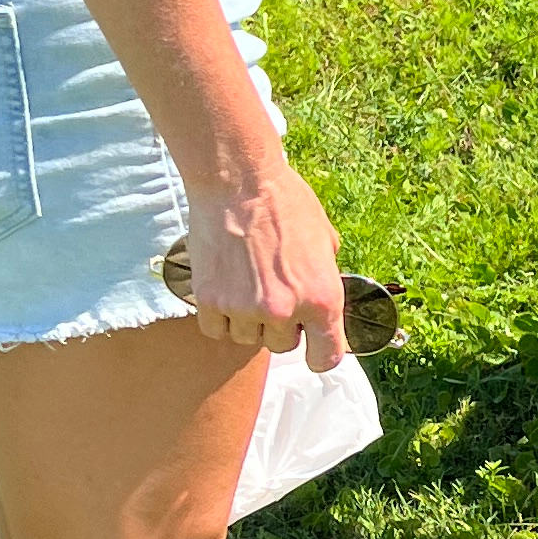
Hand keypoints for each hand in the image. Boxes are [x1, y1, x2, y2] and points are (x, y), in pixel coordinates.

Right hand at [180, 162, 349, 373]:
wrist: (238, 181)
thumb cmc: (285, 202)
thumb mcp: (325, 239)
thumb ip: (325, 277)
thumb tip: (321, 301)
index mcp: (323, 298)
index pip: (326, 357)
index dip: (320, 355)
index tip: (313, 349)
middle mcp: (285, 310)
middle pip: (282, 346)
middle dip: (280, 325)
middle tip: (272, 290)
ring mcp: (245, 309)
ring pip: (247, 338)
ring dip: (247, 319)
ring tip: (246, 281)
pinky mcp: (211, 301)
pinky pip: (216, 330)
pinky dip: (219, 316)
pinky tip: (224, 287)